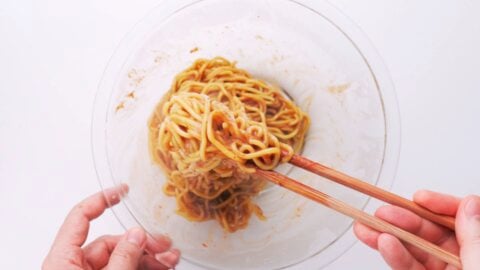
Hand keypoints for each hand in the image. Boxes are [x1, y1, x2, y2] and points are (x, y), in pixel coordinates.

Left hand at [42, 185, 179, 269]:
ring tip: (171, 258)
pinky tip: (163, 265)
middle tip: (163, 243)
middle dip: (141, 241)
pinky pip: (127, 269)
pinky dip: (146, 266)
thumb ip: (122, 257)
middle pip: (111, 241)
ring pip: (124, 257)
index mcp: (63, 259)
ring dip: (150, 256)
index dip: (101, 199)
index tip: (122, 189)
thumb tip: (136, 234)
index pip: (80, 217)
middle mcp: (75, 267)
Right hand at [354, 190, 479, 269]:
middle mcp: (463, 259)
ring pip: (415, 248)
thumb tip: (470, 205)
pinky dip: (395, 256)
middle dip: (404, 219)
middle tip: (382, 212)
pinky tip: (383, 244)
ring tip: (368, 227)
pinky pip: (410, 267)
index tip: (420, 198)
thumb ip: (476, 241)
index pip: (462, 217)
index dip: (440, 204)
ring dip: (389, 235)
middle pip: (432, 230)